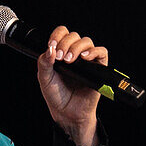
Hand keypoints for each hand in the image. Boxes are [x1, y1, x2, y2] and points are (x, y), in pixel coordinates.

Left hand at [36, 25, 108, 145]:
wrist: (67, 112)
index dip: (57, 35)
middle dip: (65, 44)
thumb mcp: (44, 78)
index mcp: (60, 52)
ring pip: (86, 41)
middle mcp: (74, 53)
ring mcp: (87, 59)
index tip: (51, 45)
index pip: (62, 33)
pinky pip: (101, 52)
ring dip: (77, 48)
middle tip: (60, 58)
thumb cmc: (56, 95)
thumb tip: (50, 49)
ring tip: (69, 61)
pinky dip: (94, 51)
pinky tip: (84, 58)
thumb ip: (44, 62)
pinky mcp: (98, 67)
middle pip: (74, 35)